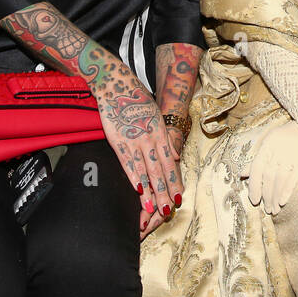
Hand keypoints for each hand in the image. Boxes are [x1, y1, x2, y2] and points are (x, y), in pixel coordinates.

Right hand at [90, 66, 180, 237]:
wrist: (117, 86)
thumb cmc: (138, 101)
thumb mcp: (157, 117)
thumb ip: (166, 138)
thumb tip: (177, 156)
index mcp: (161, 134)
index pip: (170, 164)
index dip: (174, 182)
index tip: (180, 198)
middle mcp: (150, 140)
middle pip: (159, 171)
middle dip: (165, 193)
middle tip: (169, 211)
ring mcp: (134, 141)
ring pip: (145, 171)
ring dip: (150, 192)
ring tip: (154, 209)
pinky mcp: (118, 141)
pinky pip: (128, 164)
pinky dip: (134, 178)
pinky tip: (138, 191)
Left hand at [245, 120, 297, 214]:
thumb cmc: (285, 137)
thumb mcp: (268, 143)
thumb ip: (257, 160)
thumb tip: (242, 174)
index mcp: (267, 146)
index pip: (257, 168)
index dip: (254, 186)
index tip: (254, 200)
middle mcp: (277, 151)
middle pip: (268, 176)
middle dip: (266, 195)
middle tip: (266, 209)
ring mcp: (291, 155)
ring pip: (280, 179)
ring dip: (276, 196)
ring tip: (274, 209)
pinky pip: (294, 177)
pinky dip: (288, 190)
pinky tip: (284, 201)